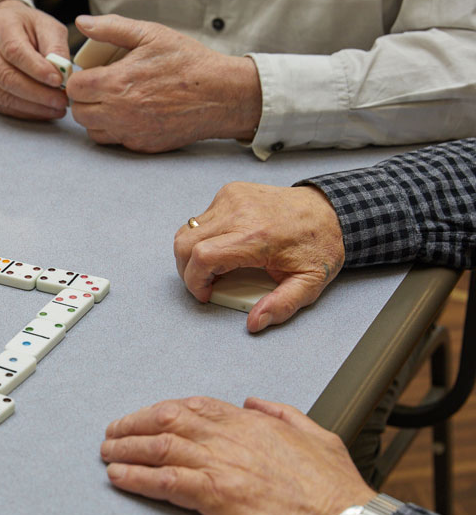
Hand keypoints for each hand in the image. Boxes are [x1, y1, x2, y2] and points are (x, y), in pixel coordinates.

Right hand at [0, 0, 69, 119]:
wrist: (3, 29)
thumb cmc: (28, 27)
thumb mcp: (46, 26)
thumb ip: (55, 46)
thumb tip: (64, 73)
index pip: (14, 51)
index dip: (36, 69)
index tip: (58, 81)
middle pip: (6, 77)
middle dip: (37, 93)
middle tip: (61, 100)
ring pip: (3, 96)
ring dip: (32, 106)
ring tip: (57, 108)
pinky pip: (2, 105)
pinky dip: (26, 112)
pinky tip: (44, 111)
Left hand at [66, 15, 260, 151]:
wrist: (220, 95)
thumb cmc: (187, 62)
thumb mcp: (151, 34)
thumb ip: (112, 28)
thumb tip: (82, 22)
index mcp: (117, 83)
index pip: (75, 88)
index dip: (79, 79)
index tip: (90, 74)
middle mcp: (120, 113)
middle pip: (79, 113)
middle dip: (85, 99)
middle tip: (101, 87)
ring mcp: (131, 132)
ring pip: (93, 131)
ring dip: (96, 117)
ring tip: (113, 101)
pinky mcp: (142, 146)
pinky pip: (115, 141)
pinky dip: (116, 129)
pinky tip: (130, 114)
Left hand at [101, 397, 376, 514]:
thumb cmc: (337, 488)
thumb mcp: (315, 434)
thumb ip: (281, 413)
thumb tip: (255, 401)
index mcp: (252, 423)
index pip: (194, 406)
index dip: (161, 409)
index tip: (144, 416)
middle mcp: (231, 438)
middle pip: (167, 420)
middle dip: (133, 424)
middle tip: (113, 433)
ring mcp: (222, 466)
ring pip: (160, 447)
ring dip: (126, 449)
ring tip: (107, 454)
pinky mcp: (218, 497)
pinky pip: (166, 482)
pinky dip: (137, 478)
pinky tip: (119, 477)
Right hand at [173, 182, 344, 331]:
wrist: (330, 210)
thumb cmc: (318, 244)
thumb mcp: (309, 283)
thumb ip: (281, 305)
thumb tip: (255, 321)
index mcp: (257, 236)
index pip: (201, 257)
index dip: (195, 281)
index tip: (206, 292)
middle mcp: (239, 213)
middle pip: (185, 243)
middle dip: (187, 270)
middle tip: (205, 282)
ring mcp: (232, 199)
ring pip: (188, 230)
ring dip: (193, 253)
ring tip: (215, 266)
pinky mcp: (230, 192)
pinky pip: (201, 218)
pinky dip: (204, 236)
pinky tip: (225, 244)